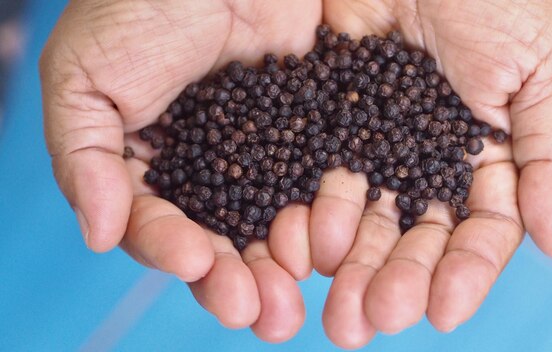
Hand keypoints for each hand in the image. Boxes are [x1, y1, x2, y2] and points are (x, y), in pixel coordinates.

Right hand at [40, 0, 321, 341]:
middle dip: (237, 282)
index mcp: (156, 169)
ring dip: (284, 266)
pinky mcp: (312, 133)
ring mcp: (265, 155)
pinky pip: (319, 182)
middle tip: (259, 315)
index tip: (196, 260)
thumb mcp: (85, 77)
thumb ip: (83, 158)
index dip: (173, 249)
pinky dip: (326, 215)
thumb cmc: (139, 6)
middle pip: (223, 242)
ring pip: (274, 225)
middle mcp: (212, 172)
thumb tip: (100, 236)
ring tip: (295, 299)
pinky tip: (334, 244)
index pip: (160, 225)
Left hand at [311, 0, 551, 347]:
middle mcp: (428, 161)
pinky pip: (315, 176)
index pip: (481, 232)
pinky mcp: (327, 123)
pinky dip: (308, 212)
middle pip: (413, 237)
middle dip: (395, 281)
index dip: (464, 274)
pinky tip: (298, 245)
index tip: (440, 313)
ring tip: (333, 301)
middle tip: (369, 322)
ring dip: (350, 263)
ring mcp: (374, 144)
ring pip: (363, 219)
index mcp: (487, 156)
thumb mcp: (544, 67)